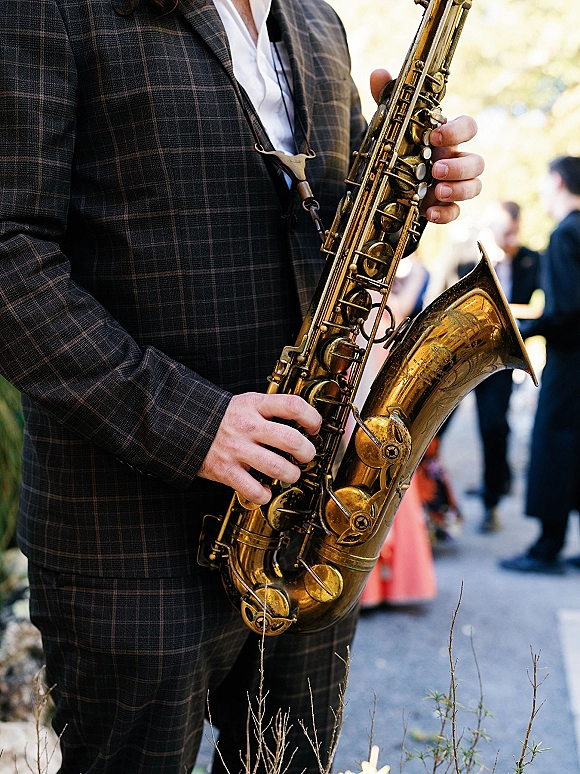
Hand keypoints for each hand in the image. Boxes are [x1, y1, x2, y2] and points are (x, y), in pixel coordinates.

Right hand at [198, 392, 321, 504]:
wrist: (182, 425)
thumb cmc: (220, 418)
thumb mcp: (245, 402)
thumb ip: (269, 409)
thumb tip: (301, 421)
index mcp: (254, 405)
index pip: (292, 405)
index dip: (311, 417)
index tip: (314, 427)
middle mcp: (247, 426)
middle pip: (291, 440)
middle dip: (307, 452)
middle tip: (306, 455)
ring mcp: (237, 449)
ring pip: (278, 468)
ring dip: (292, 475)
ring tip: (291, 474)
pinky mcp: (226, 471)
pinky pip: (254, 490)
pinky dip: (265, 494)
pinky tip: (266, 490)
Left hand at [370, 69, 483, 224]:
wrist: (386, 178)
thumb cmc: (397, 145)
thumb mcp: (390, 123)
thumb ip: (387, 98)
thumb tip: (378, 74)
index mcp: (446, 137)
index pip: (468, 128)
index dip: (458, 131)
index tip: (435, 135)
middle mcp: (455, 159)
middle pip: (477, 161)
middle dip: (460, 166)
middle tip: (436, 169)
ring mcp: (452, 184)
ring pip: (475, 186)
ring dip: (460, 188)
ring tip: (437, 190)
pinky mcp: (443, 205)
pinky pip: (456, 212)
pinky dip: (446, 214)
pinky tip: (429, 213)